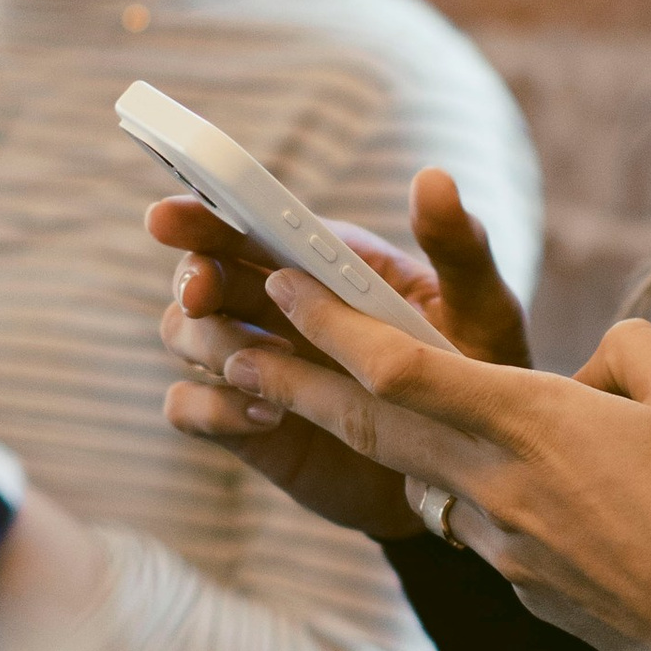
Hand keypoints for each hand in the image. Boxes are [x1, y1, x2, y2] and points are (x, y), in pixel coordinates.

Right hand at [153, 169, 530, 540]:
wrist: (464, 473)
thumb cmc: (477, 376)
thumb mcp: (481, 309)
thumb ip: (458, 246)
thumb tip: (433, 177)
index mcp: (325, 262)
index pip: (253, 223)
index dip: (205, 213)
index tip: (169, 214)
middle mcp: (278, 304)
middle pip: (201, 273)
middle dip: (192, 277)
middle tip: (205, 294)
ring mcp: (257, 363)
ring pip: (185, 333)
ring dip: (208, 343)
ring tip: (264, 375)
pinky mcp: (244, 423)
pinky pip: (187, 406)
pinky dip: (209, 407)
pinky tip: (265, 416)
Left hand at [204, 274, 650, 650]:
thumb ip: (632, 354)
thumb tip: (595, 362)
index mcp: (534, 423)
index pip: (402, 368)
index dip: (331, 326)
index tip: (280, 287)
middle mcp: (498, 484)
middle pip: (370, 426)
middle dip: (290, 383)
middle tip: (223, 346)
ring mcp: (502, 543)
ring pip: (414, 475)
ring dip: (354, 437)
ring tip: (294, 399)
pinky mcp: (521, 584)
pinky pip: (473, 520)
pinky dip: (453, 487)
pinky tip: (469, 473)